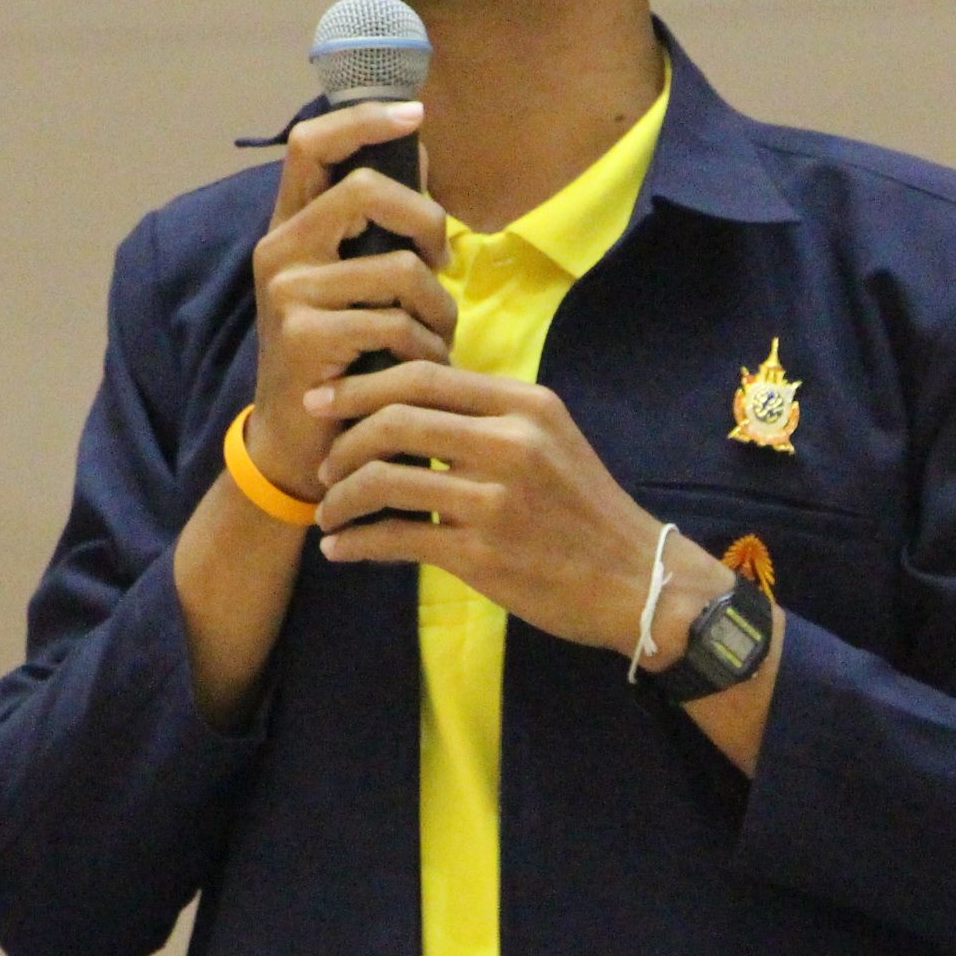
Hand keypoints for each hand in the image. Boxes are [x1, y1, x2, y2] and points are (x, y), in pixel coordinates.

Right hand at [240, 101, 454, 502]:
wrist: (299, 446)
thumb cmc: (341, 361)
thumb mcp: (352, 287)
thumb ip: (376, 230)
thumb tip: (419, 152)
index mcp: (289, 229)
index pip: (311, 144)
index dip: (363, 119)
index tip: (414, 114)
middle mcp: (278, 252)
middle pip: (364, 190)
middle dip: (426, 221)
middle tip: (443, 261)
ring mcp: (287, 294)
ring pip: (397, 267)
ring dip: (437, 308)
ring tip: (437, 338)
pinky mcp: (304, 337)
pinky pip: (394, 322)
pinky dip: (426, 346)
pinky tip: (422, 367)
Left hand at [308, 362, 737, 654]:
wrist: (636, 580)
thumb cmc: (585, 510)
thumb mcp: (551, 439)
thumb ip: (489, 417)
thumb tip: (409, 404)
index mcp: (524, 404)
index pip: (423, 375)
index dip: (361, 386)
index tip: (324, 401)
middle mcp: (510, 442)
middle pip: (394, 420)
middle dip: (341, 442)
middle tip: (319, 463)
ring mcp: (496, 500)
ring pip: (385, 480)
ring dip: (341, 498)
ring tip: (329, 513)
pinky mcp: (483, 555)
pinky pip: (396, 539)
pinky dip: (357, 544)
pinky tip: (342, 550)